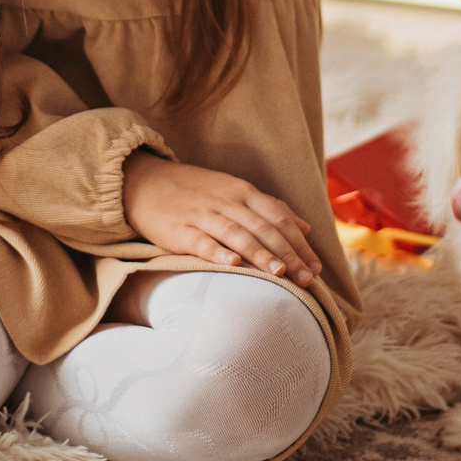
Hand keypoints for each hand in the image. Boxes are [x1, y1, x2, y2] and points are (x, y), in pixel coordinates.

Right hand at [122, 154, 320, 286]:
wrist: (144, 181)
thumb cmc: (194, 190)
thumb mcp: (234, 190)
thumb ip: (269, 208)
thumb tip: (304, 226)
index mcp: (242, 192)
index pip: (278, 218)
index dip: (299, 242)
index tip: (316, 267)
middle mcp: (226, 201)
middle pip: (263, 228)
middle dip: (288, 254)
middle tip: (307, 278)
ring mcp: (202, 214)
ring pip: (237, 234)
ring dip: (260, 254)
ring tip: (280, 273)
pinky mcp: (178, 229)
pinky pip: (201, 241)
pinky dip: (218, 252)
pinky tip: (233, 264)